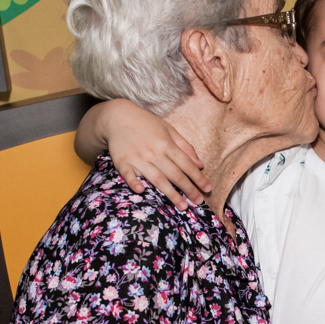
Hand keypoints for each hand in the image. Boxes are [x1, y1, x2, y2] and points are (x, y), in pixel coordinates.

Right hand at [93, 100, 211, 209]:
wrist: (117, 117)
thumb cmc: (146, 124)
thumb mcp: (168, 129)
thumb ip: (185, 147)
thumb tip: (200, 165)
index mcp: (166, 143)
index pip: (186, 164)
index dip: (198, 177)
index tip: (207, 188)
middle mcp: (154, 152)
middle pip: (175, 174)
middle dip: (188, 189)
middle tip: (199, 202)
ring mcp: (138, 158)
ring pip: (157, 178)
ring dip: (171, 193)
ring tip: (183, 206)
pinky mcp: (122, 162)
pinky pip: (128, 175)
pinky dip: (134, 182)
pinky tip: (141, 191)